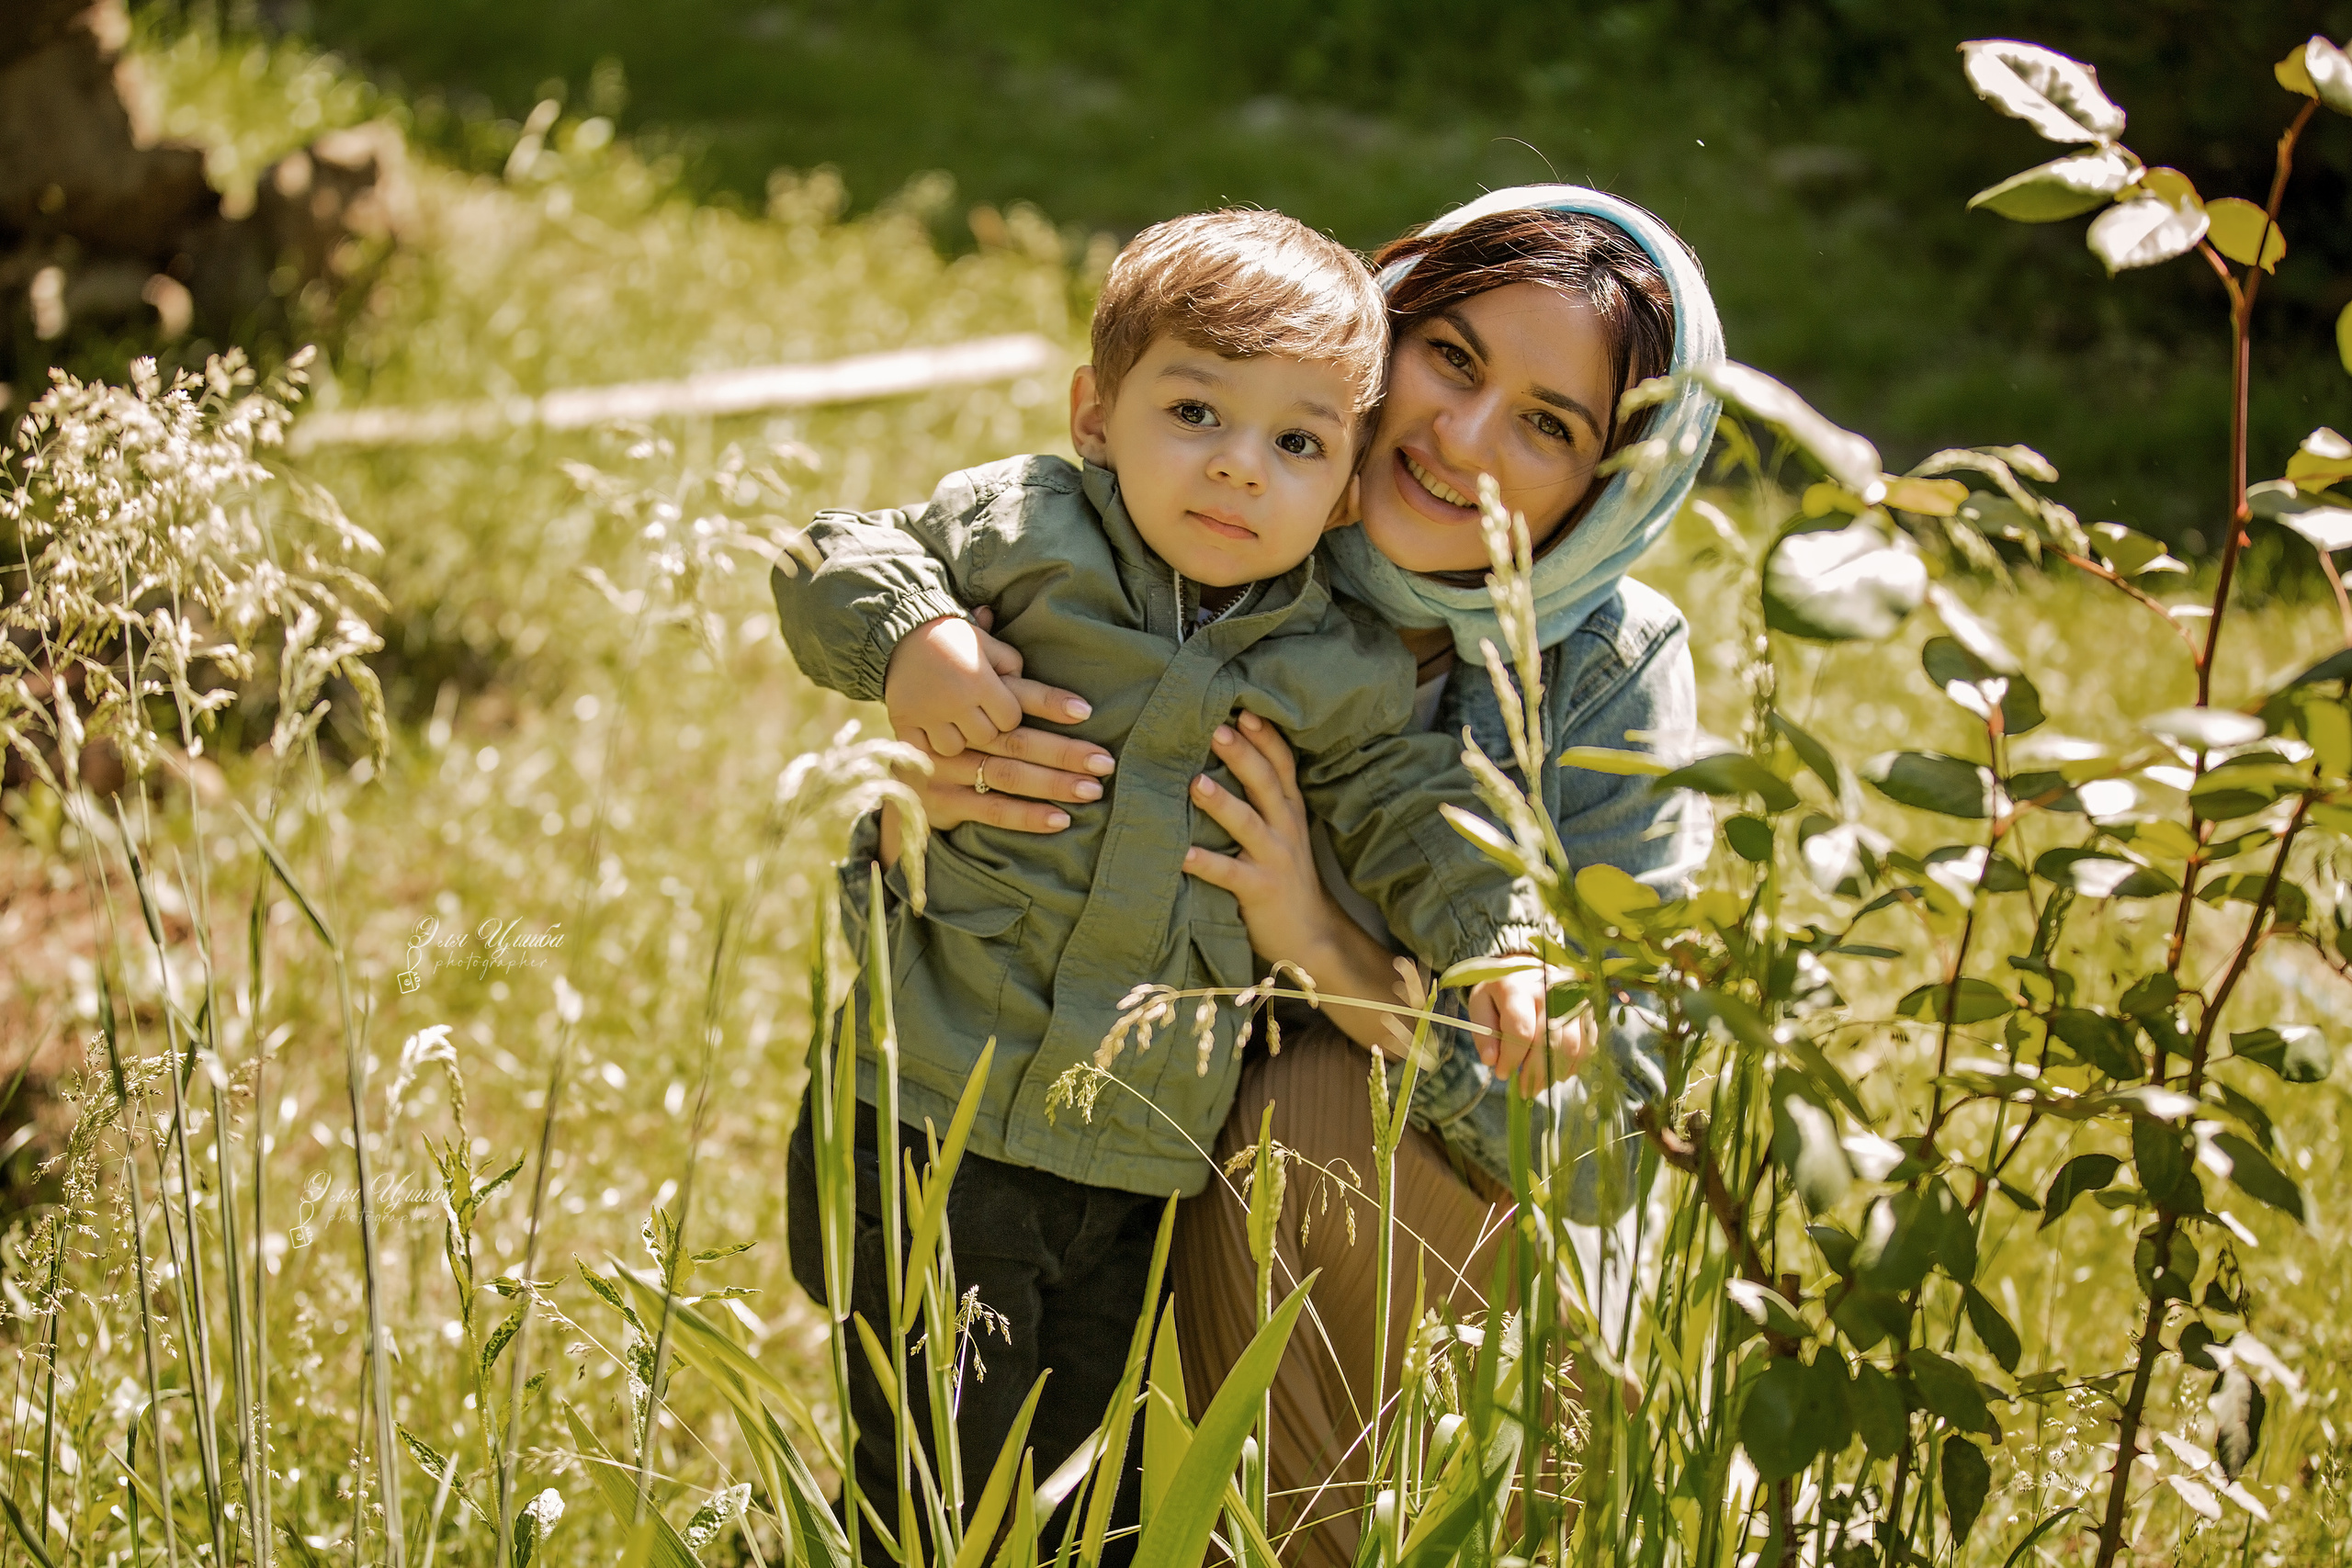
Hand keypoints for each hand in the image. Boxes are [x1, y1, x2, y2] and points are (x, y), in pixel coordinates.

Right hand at [878, 609, 1114, 859]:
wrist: (886, 675)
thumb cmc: (943, 654)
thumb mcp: (972, 648)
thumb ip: (1004, 660)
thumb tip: (1028, 666)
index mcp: (968, 684)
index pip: (1014, 705)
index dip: (1051, 708)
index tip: (1087, 714)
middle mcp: (955, 719)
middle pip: (1017, 742)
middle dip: (1064, 755)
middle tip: (1105, 764)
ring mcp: (942, 755)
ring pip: (1003, 773)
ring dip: (1050, 786)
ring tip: (1090, 791)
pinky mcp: (934, 785)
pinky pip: (982, 803)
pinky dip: (1022, 814)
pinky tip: (1058, 818)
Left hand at [1180, 711, 1354, 973]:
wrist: (1311, 935)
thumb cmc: (1286, 877)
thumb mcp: (1283, 831)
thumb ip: (1263, 798)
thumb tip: (1223, 756)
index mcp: (1290, 809)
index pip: (1282, 763)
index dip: (1266, 735)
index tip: (1243, 708)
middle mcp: (1287, 828)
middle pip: (1265, 782)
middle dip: (1241, 753)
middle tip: (1214, 727)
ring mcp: (1276, 858)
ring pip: (1248, 823)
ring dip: (1221, 802)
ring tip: (1194, 782)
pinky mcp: (1261, 890)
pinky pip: (1230, 874)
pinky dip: (1206, 863)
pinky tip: (1182, 855)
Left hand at [1468, 968, 1596, 1093]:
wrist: (1529, 965)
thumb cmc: (1501, 990)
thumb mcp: (1481, 1004)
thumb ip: (1483, 1033)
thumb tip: (1492, 1062)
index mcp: (1518, 987)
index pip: (1520, 1031)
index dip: (1512, 1058)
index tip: (1502, 1074)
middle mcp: (1550, 991)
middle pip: (1548, 1043)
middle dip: (1534, 1073)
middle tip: (1524, 1090)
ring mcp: (1573, 1000)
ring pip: (1570, 1047)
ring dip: (1554, 1073)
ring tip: (1539, 1085)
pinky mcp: (1588, 1010)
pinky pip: (1586, 1045)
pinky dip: (1573, 1065)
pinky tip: (1557, 1073)